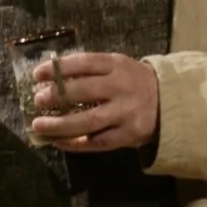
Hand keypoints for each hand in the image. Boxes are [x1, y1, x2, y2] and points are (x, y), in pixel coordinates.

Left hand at [32, 51, 159, 153]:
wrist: (169, 102)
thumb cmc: (134, 82)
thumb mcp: (117, 67)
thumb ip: (90, 70)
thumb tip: (51, 79)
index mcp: (117, 65)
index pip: (83, 63)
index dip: (57, 69)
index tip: (37, 75)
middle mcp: (122, 88)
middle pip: (84, 91)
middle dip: (56, 96)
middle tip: (38, 100)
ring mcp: (125, 113)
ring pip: (88, 121)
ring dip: (59, 124)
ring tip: (39, 125)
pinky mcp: (128, 135)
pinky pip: (97, 142)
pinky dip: (75, 143)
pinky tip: (58, 142)